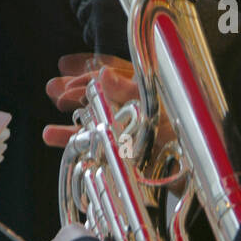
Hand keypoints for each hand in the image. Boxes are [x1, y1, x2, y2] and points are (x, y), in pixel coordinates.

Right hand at [42, 52, 182, 188]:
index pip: (112, 71)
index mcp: (144, 90)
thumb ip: (129, 91)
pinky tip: (52, 136)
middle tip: (52, 89)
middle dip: (73, 90)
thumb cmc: (180, 135)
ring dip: (69, 113)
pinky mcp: (121, 152)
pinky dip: (72, 139)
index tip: (65, 66)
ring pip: (92, 119)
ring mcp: (126, 131)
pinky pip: (93, 142)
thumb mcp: (154, 107)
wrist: (191, 173)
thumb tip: (103, 73)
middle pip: (99, 94)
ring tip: (50, 104)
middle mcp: (133, 108)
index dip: (87, 67)